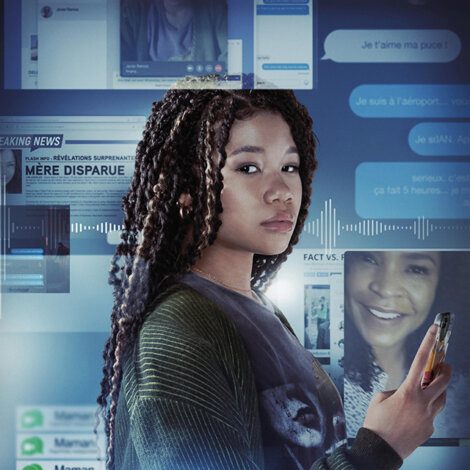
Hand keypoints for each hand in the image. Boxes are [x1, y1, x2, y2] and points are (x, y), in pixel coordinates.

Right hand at [362, 324, 451, 459]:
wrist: (380, 450)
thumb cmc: (376, 423)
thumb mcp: (380, 399)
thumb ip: (395, 390)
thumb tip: (405, 391)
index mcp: (408, 392)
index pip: (421, 361)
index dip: (428, 344)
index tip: (434, 331)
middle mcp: (422, 403)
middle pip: (443, 380)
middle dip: (445, 369)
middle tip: (444, 363)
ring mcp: (428, 417)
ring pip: (442, 398)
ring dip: (438, 390)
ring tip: (429, 388)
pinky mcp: (429, 429)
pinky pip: (432, 414)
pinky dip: (426, 409)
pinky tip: (413, 413)